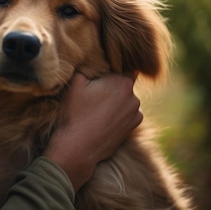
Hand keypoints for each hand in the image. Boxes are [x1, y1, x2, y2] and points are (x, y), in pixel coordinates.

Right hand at [43, 72, 141, 191]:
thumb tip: (93, 62)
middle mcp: (134, 97)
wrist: (78, 147)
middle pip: (124, 83)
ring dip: (116, 100)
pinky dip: (118, 114)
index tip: (101, 73)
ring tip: (97, 108)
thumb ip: (88, 67)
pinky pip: (127, 114)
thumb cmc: (75, 114)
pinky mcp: (132, 128)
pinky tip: (102, 119)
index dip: (113, 67)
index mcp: (122, 82)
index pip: (125, 66)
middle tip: (95, 92)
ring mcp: (135, 114)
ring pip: (126, 99)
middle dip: (112, 85)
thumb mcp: (75, 83)